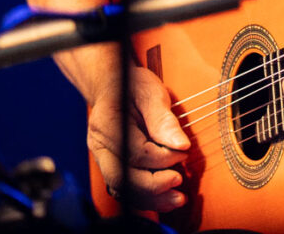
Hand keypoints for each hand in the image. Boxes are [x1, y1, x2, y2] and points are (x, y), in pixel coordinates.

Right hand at [87, 64, 189, 212]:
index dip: (163, 158)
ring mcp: (102, 158)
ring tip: (177, 198)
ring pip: (122, 190)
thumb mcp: (151, 93)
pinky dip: (145, 198)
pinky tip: (164, 197)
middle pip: (123, 179)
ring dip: (151, 199)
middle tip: (179, 181)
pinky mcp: (111, 166)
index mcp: (108, 125)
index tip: (184, 152)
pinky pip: (125, 190)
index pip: (135, 153)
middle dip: (154, 187)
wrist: (114, 84)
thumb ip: (164, 120)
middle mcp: (100, 146)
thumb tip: (182, 145)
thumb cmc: (133, 85)